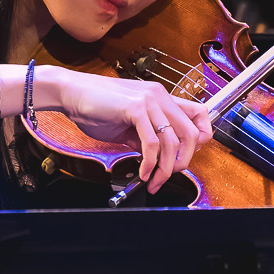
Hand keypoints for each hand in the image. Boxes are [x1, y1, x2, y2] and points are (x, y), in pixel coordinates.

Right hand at [49, 68, 212, 192]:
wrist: (71, 93)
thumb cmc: (96, 106)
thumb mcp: (128, 124)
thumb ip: (146, 137)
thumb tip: (158, 157)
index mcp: (161, 97)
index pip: (200, 114)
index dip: (201, 138)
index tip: (186, 156)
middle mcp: (160, 96)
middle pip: (192, 134)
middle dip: (184, 161)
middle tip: (170, 175)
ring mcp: (149, 101)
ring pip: (172, 142)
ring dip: (165, 169)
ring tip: (154, 180)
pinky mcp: (135, 108)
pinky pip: (151, 143)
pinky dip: (149, 163)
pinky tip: (143, 172)